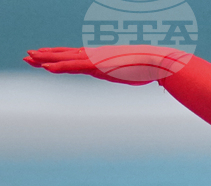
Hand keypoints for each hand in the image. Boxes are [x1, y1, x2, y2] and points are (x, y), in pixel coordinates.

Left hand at [23, 46, 190, 84]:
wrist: (159, 61)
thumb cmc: (153, 68)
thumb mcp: (140, 74)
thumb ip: (139, 76)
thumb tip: (149, 81)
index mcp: (103, 59)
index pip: (76, 56)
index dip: (59, 56)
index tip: (45, 58)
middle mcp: (97, 57)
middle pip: (66, 55)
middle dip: (46, 56)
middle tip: (28, 56)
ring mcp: (96, 60)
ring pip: (65, 59)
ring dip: (46, 59)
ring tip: (29, 59)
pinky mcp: (99, 66)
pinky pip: (74, 67)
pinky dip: (59, 67)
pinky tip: (46, 68)